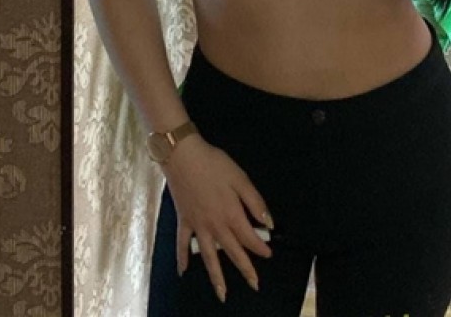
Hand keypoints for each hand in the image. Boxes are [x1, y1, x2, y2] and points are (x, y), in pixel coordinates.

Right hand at [162, 134, 272, 301]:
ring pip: (208, 256)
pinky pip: (182, 244)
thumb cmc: (215, 164)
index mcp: (231, 214)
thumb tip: (268, 223)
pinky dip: (182, 258)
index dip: (260, 247)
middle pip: (232, 252)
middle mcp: (214, 226)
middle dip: (245, 269)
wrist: (183, 157)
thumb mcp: (240, 178)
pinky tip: (183, 271)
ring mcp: (197, 226)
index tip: (269, 255)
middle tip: (254, 285)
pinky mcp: (183, 221)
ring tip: (222, 294)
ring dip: (216, 276)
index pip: (249, 237)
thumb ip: (254, 202)